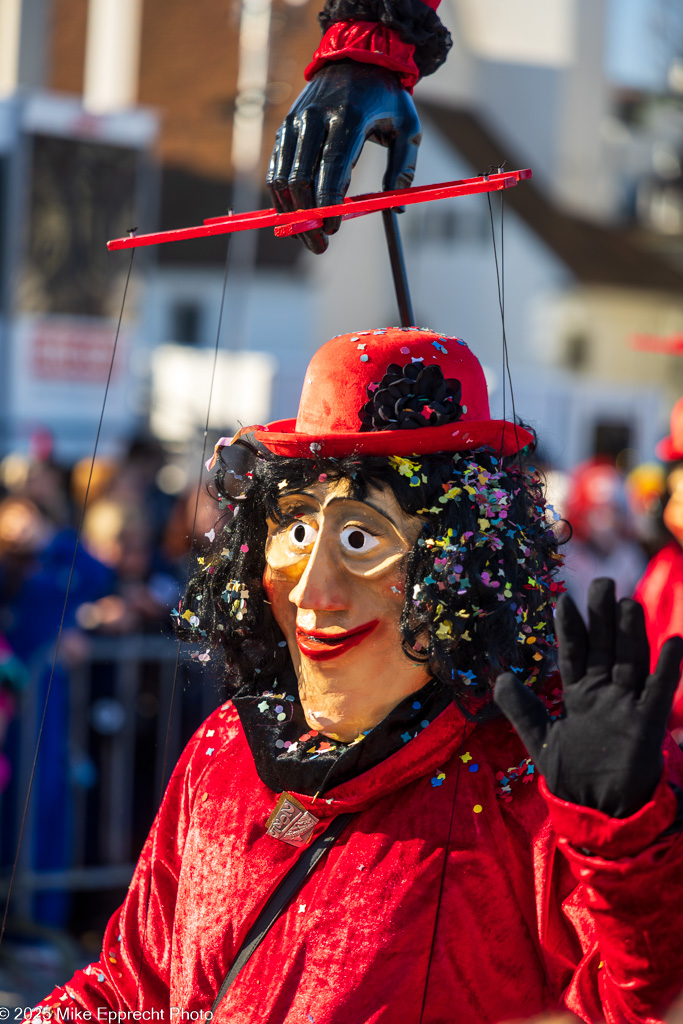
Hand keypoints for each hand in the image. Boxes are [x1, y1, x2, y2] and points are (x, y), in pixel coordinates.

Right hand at [267, 61, 420, 253]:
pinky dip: (281, 198)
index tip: (332, 231)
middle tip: (320, 246)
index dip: (327, 204)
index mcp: (347, 117)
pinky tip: (294, 217)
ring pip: (282, 178)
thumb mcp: (408, 126)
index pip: (330, 168)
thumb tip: (396, 207)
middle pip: (301, 178)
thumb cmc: (386, 98)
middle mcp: (315, 119)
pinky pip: (275, 170)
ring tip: (306, 237)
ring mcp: (295, 123)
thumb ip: (404, 166)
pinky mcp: (285, 129)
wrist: (355, 58)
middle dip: (307, 218)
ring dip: (291, 214)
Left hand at [494, 578, 682, 817]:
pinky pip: (658, 692)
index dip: (570, 628)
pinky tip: (674, 643)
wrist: (597, 813)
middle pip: (604, 647)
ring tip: (629, 603)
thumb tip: (501, 678)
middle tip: (604, 583)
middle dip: (603, 617)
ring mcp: (627, 705)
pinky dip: (667, 669)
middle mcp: (604, 693)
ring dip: (631, 634)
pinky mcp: (647, 724)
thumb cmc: (570, 777)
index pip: (573, 653)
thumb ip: (523, 709)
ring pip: (630, 661)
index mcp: (578, 694)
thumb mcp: (540, 739)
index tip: (564, 599)